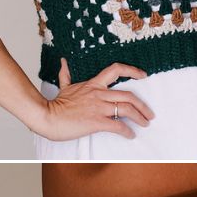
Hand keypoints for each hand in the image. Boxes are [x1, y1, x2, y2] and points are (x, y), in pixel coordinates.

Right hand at [33, 58, 154, 141]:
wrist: (47, 116)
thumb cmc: (56, 105)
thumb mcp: (63, 86)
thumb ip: (66, 74)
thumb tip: (63, 61)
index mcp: (93, 84)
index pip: (116, 70)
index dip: (132, 71)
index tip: (143, 75)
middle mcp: (99, 94)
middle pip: (129, 95)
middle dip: (143, 105)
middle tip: (149, 113)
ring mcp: (98, 108)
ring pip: (126, 109)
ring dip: (140, 117)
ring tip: (145, 123)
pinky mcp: (96, 122)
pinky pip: (117, 125)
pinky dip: (127, 131)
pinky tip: (130, 135)